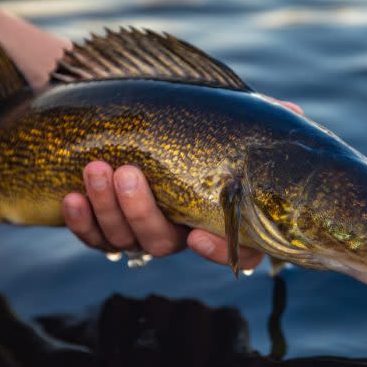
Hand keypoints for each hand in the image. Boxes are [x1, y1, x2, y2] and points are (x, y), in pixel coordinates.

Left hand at [62, 98, 303, 269]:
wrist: (122, 121)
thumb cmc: (181, 121)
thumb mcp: (218, 117)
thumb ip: (252, 121)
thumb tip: (294, 115)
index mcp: (210, 213)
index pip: (230, 249)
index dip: (217, 250)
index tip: (197, 233)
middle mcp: (175, 229)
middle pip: (162, 242)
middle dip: (141, 211)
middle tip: (129, 173)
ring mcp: (137, 230)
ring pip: (124, 239)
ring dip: (108, 208)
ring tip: (96, 168)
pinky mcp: (103, 227)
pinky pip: (92, 238)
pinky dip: (81, 222)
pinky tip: (72, 197)